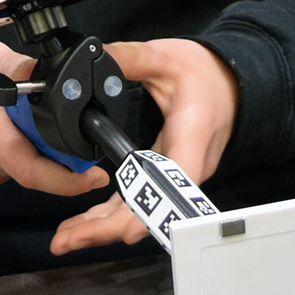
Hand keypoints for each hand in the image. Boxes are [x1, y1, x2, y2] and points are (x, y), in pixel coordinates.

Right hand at [0, 35, 110, 198]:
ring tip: (6, 115)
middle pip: (32, 165)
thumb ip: (19, 64)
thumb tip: (57, 77)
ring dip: (29, 146)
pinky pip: (7, 172)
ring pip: (22, 169)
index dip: (68, 175)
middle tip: (41, 116)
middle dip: (50, 144)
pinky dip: (12, 153)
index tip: (94, 173)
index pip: (28, 163)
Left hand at [49, 39, 238, 254]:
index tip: (124, 230)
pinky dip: (109, 216)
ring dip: (102, 228)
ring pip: (140, 212)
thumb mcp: (166, 56)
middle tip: (69, 238)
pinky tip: (84, 225)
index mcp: (190, 137)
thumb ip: (130, 57)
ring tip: (66, 238)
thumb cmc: (206, 75)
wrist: (229, 83)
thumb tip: (96, 56)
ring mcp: (174, 176)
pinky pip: (136, 201)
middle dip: (108, 229)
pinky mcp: (163, 175)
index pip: (173, 183)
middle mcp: (185, 167)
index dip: (149, 210)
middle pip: (150, 210)